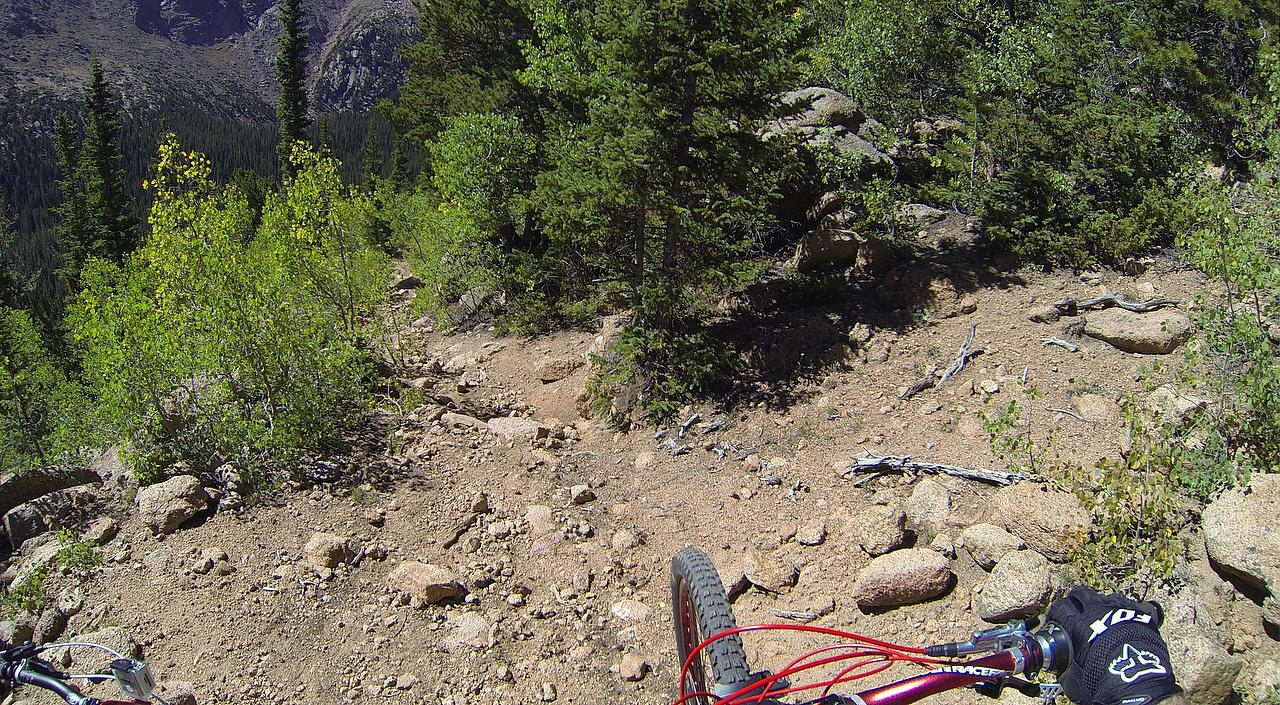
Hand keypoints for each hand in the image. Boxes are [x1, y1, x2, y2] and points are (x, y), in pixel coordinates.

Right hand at [1046, 586, 1180, 704]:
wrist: (1137, 680)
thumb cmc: (1104, 679)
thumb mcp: (1075, 678)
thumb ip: (1067, 670)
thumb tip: (1063, 673)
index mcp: (1078, 624)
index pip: (1061, 607)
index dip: (1056, 612)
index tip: (1056, 619)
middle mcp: (1097, 611)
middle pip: (1082, 593)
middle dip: (1077, 600)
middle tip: (1077, 610)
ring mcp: (1120, 610)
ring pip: (1107, 596)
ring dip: (1103, 604)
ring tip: (1104, 615)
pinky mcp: (1140, 614)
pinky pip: (1132, 604)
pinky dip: (1128, 609)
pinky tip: (1129, 619)